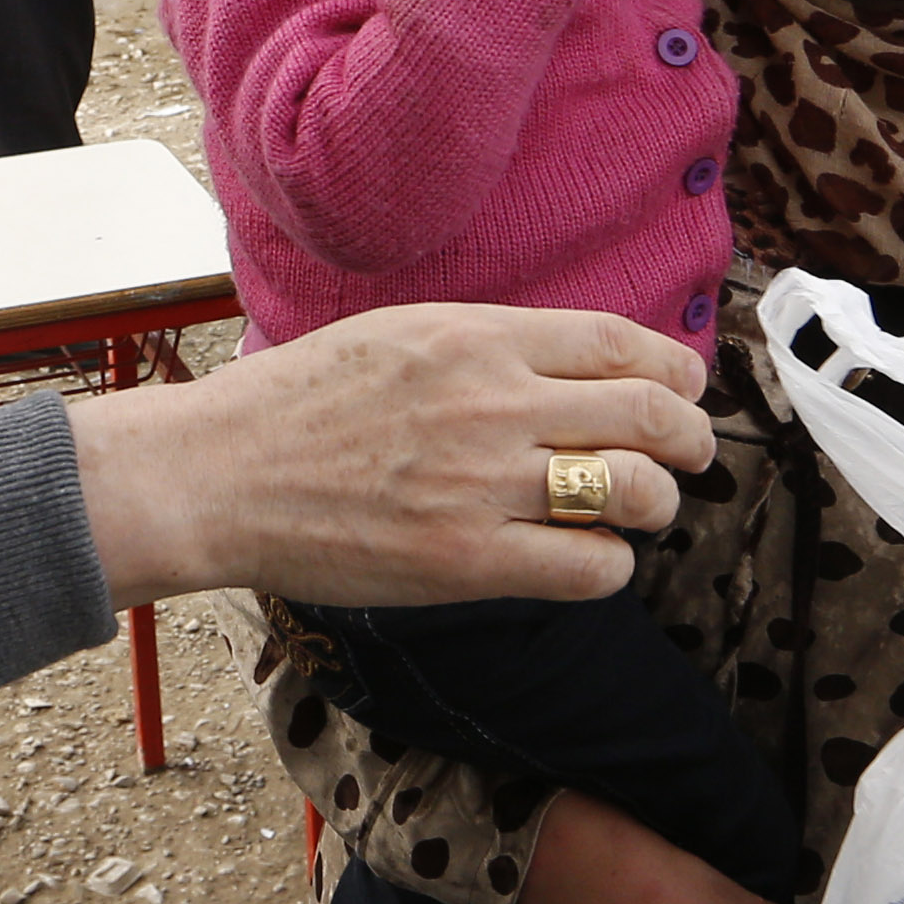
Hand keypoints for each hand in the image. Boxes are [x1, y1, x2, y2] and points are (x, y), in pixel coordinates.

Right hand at [69, 303, 714, 611]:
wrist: (213, 474)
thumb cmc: (292, 405)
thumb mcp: (393, 335)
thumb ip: (483, 345)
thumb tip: (570, 363)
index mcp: (473, 337)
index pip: (620, 342)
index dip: (675, 369)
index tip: (684, 387)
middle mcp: (491, 403)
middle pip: (650, 415)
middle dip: (690, 438)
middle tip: (689, 454)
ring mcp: (482, 485)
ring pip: (637, 493)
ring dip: (654, 505)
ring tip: (635, 511)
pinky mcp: (466, 562)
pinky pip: (591, 568)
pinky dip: (607, 565)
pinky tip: (579, 557)